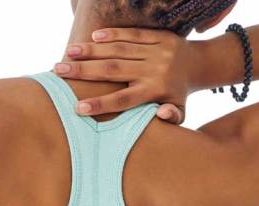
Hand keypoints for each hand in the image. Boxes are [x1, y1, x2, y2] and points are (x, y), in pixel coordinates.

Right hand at [55, 27, 198, 124]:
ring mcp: (157, 51)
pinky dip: (112, 34)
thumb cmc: (179, 95)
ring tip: (69, 52)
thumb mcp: (180, 113)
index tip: (77, 108)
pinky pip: (133, 33)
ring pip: (120, 49)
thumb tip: (160, 115)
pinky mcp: (159, 36)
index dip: (101, 104)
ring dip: (92, 50)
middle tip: (58, 71)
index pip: (124, 99)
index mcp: (156, 92)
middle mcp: (155, 70)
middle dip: (85, 71)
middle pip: (115, 70)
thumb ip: (171, 119)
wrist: (199, 65)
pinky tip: (92, 37)